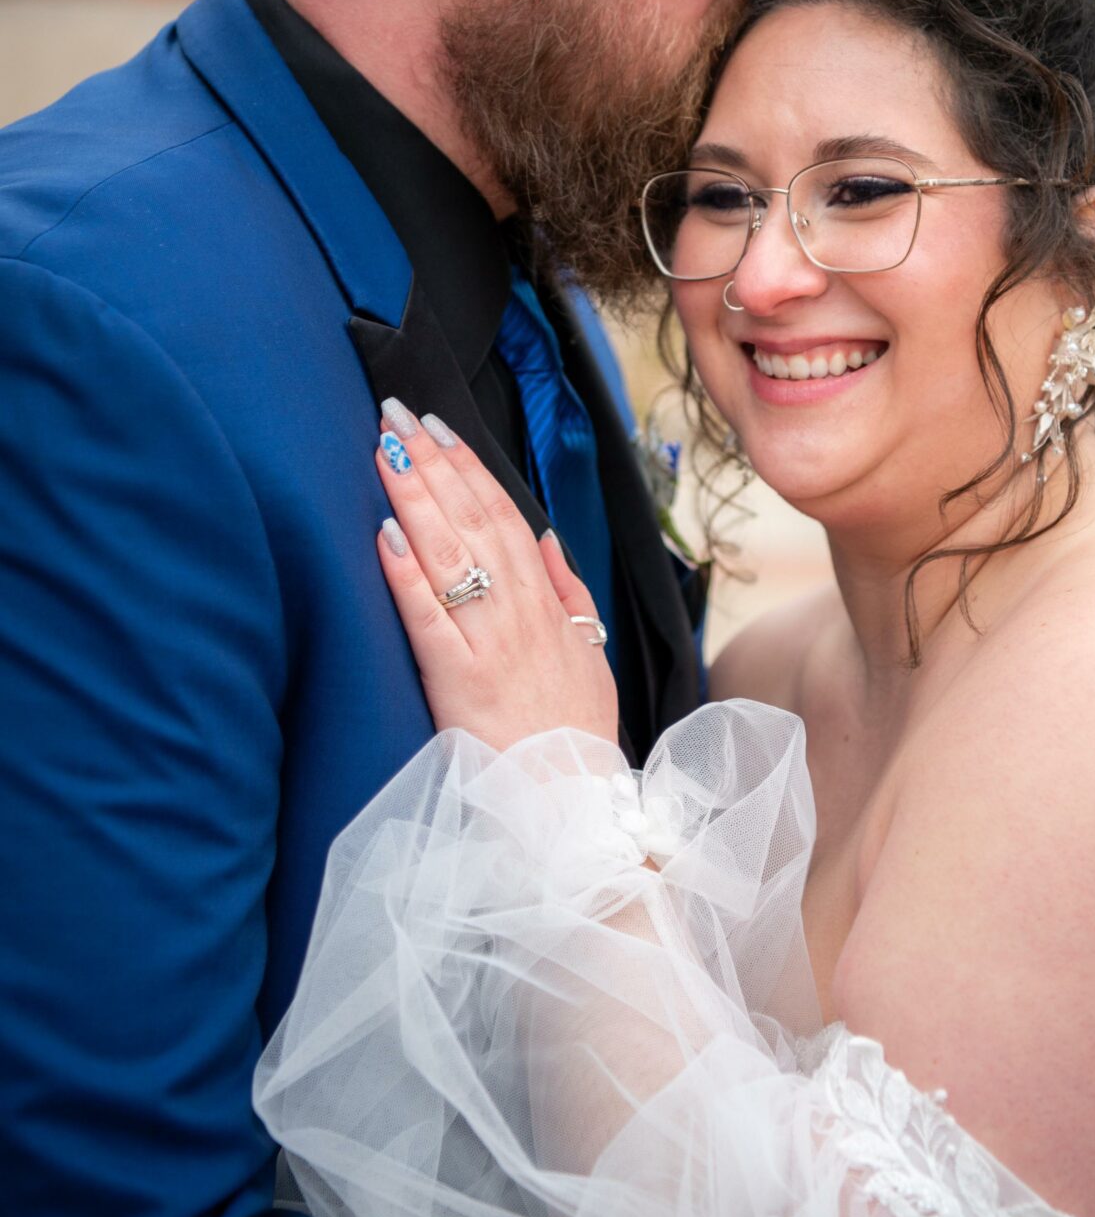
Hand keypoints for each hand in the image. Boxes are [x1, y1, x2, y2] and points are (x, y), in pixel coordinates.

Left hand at [375, 411, 619, 751]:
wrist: (572, 803)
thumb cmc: (575, 733)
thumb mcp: (589, 653)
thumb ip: (568, 590)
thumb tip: (544, 536)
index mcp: (545, 603)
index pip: (503, 515)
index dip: (468, 467)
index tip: (438, 428)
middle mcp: (518, 612)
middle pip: (472, 520)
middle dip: (431, 461)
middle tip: (396, 413)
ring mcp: (488, 643)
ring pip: (450, 553)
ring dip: (415, 495)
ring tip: (384, 449)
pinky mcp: (458, 681)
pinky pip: (428, 618)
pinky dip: (406, 574)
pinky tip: (384, 534)